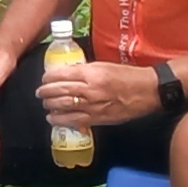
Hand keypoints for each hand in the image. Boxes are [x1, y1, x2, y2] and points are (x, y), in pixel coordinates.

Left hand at [44, 58, 163, 128]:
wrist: (147, 91)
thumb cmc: (128, 75)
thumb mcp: (105, 66)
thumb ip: (85, 70)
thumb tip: (67, 75)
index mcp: (92, 73)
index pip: (62, 74)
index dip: (49, 77)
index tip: (44, 78)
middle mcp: (89, 89)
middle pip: (59, 91)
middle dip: (46, 92)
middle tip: (40, 92)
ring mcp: (93, 106)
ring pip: (63, 107)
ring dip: (50, 106)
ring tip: (45, 105)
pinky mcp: (98, 119)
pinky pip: (74, 121)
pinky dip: (60, 120)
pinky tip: (53, 119)